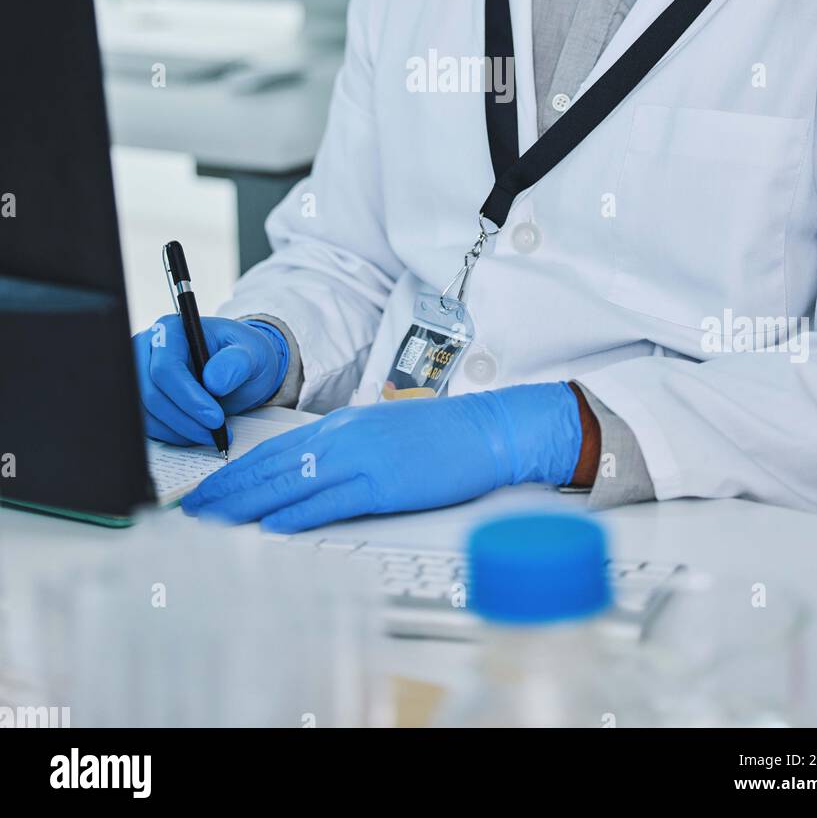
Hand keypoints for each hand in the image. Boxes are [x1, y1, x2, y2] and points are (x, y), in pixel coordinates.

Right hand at [132, 315, 288, 445]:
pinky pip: (148, 424)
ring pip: (147, 413)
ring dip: (179, 431)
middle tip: (215, 432)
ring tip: (211, 433)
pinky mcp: (143, 398)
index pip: (166, 368)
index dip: (188, 397)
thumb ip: (236, 364)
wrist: (238, 367)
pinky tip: (197, 432)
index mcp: (172, 331)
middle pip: (151, 393)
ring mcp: (142, 375)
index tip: (215, 418)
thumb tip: (214, 382)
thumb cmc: (241, 355)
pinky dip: (173, 434)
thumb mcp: (251, 354)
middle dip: (184, 419)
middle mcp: (149, 350)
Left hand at [180, 382, 582, 531]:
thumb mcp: (381, 436)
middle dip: (225, 491)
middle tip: (189, 511)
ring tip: (212, 523)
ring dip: (245, 505)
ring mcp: (361, 459)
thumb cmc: (440, 438)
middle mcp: (341, 438)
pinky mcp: (382, 484)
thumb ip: (343, 452)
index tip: (205, 493)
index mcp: (339, 427)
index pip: (272, 451)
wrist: (487, 431)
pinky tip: (271, 528)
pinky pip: (330, 501)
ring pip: (289, 484)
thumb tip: (309, 478)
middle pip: (270, 467)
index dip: (233, 473)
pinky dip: (296, 515)